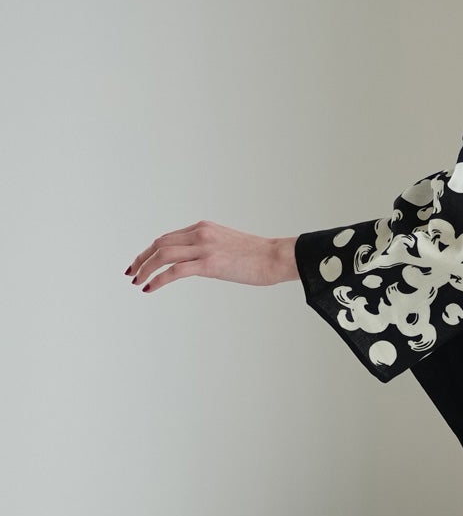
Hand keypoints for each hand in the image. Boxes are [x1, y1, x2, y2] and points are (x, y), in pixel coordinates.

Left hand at [126, 223, 297, 292]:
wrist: (277, 257)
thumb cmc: (260, 256)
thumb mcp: (230, 246)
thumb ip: (211, 250)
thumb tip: (200, 264)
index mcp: (204, 228)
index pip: (168, 238)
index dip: (151, 250)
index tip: (143, 262)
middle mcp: (200, 234)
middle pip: (159, 243)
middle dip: (142, 258)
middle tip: (132, 272)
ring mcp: (204, 248)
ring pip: (162, 254)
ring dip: (145, 268)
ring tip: (137, 280)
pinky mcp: (209, 264)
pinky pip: (174, 271)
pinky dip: (158, 279)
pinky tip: (150, 287)